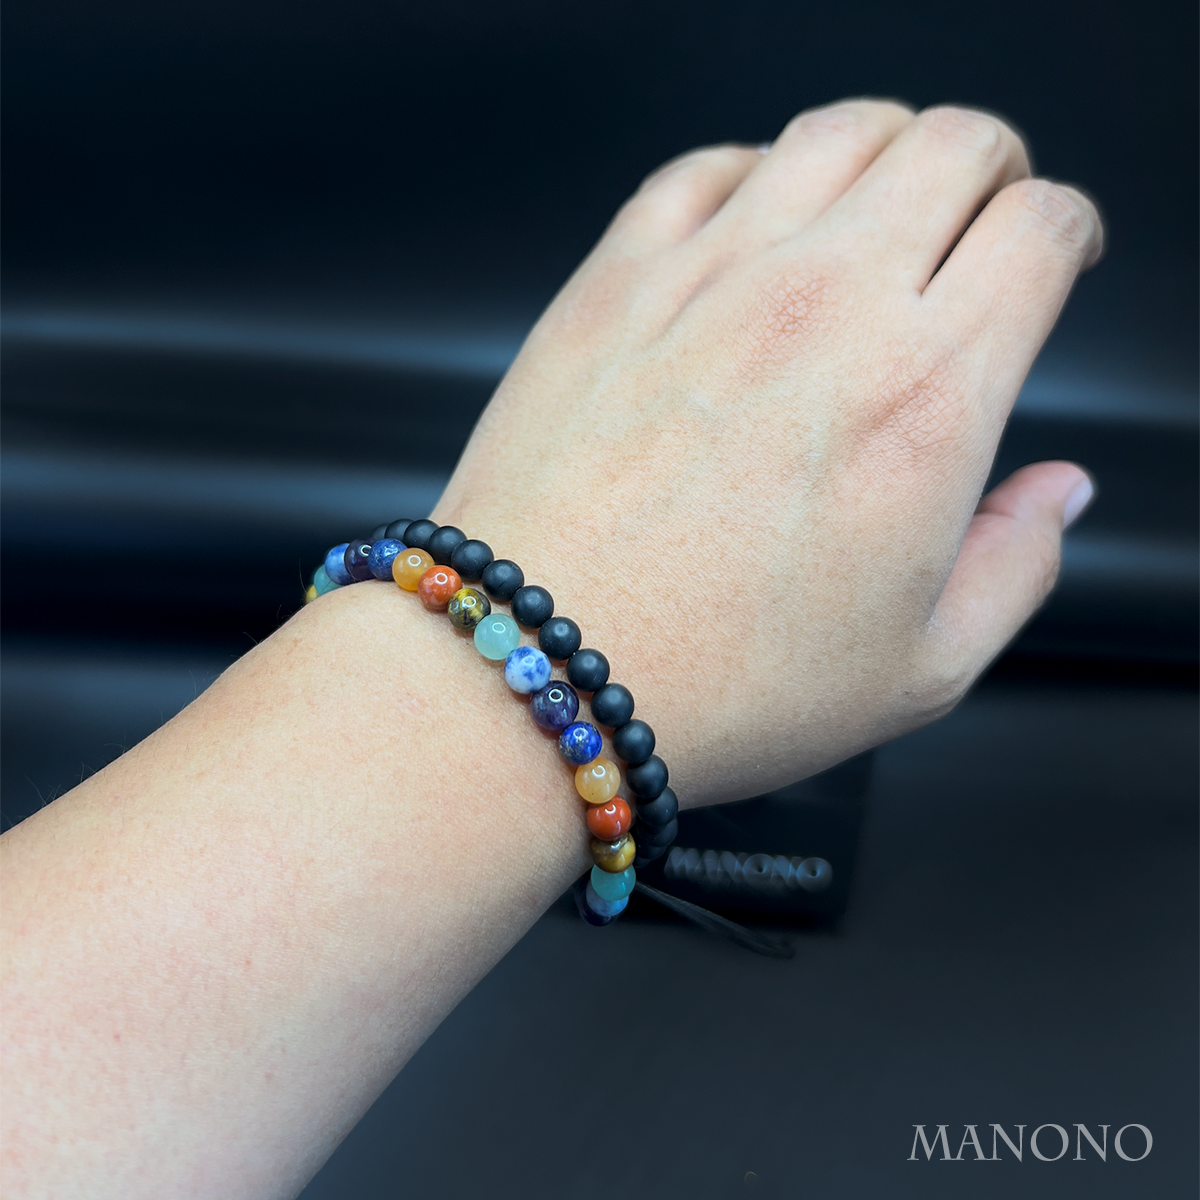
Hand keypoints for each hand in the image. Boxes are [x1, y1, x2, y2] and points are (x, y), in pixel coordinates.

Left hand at [433, 100, 1100, 805]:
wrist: (539, 665)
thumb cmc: (714, 682)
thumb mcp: (919, 669)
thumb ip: (1019, 567)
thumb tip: (1055, 493)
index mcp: (924, 397)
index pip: (1040, 231)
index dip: (1063, 231)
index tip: (1046, 258)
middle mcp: (825, 309)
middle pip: (954, 146)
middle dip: (991, 171)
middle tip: (976, 220)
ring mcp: (711, 278)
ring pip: (837, 133)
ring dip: (885, 152)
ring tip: (877, 207)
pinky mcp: (615, 280)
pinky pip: (703, 166)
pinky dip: (751, 173)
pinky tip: (753, 225)